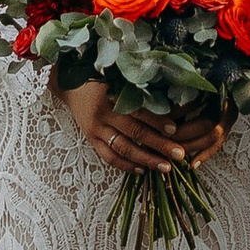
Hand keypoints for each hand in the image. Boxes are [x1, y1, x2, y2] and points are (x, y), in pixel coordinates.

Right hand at [64, 79, 224, 175]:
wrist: (70, 85)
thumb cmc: (101, 78)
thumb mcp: (118, 78)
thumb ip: (139, 89)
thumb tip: (171, 98)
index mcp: (112, 95)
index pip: (138, 110)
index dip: (157, 121)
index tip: (175, 130)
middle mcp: (103, 113)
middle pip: (134, 132)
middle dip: (159, 145)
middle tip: (179, 154)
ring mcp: (95, 129)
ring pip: (123, 148)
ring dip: (146, 160)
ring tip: (165, 167)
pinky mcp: (91, 139)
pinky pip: (109, 157)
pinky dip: (126, 166)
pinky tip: (142, 171)